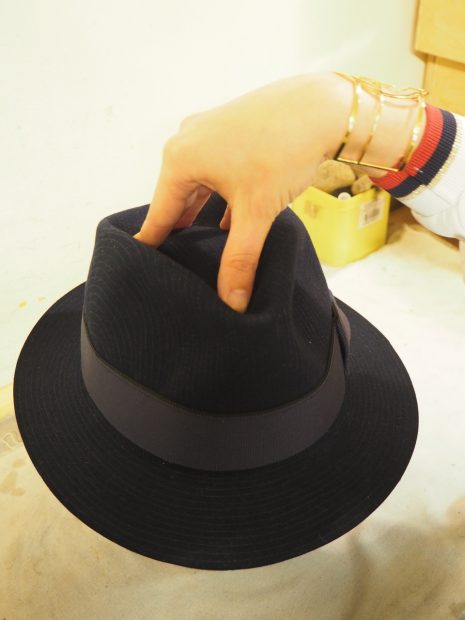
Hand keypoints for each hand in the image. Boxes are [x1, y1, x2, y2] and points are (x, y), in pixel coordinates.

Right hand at [134, 73, 350, 311]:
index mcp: (180, 160)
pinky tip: (228, 219)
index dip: (152, 243)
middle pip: (175, 198)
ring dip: (200, 212)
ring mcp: (208, 132)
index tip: (140, 264)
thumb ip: (239, 259)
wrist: (324, 105)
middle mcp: (187, 141)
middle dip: (178, 230)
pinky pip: (215, 170)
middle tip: (175, 262)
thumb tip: (232, 302)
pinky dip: (218, 195)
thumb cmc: (283, 149)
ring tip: (198, 243)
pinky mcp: (230, 130)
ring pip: (197, 183)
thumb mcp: (256, 211)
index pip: (159, 214)